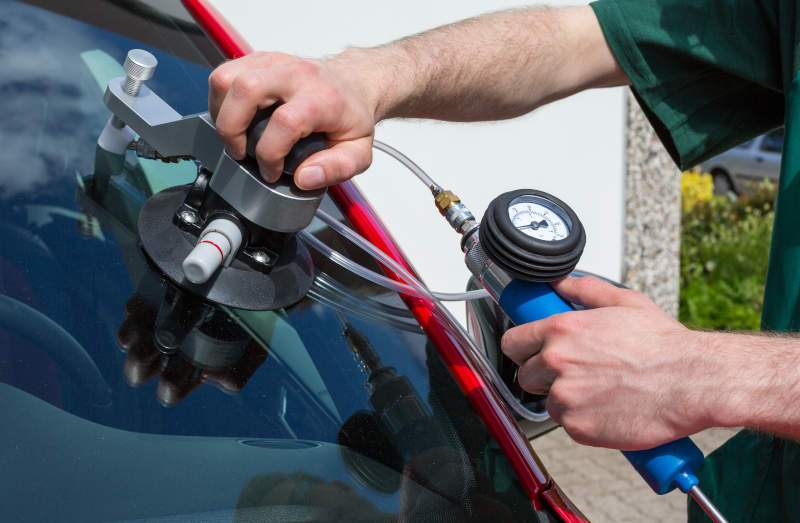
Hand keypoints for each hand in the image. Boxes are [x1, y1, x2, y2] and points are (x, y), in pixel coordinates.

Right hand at [208, 51, 378, 188]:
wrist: (354, 82)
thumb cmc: (351, 116)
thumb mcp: (358, 151)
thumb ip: (336, 169)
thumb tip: (304, 178)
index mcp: (322, 98)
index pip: (285, 122)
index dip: (271, 154)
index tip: (272, 171)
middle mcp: (296, 75)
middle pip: (247, 89)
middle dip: (232, 129)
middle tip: (241, 153)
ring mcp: (274, 63)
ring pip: (227, 78)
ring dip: (221, 113)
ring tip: (235, 136)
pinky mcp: (259, 60)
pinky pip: (224, 73)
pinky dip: (220, 100)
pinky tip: (234, 119)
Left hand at [501, 276, 716, 449]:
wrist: (692, 381)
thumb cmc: (663, 344)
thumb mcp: (624, 302)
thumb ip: (585, 290)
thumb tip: (561, 282)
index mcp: (561, 330)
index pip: (512, 342)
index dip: (521, 349)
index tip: (529, 354)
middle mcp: (556, 362)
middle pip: (525, 376)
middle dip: (543, 377)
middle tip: (574, 375)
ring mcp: (566, 397)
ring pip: (549, 403)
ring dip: (567, 400)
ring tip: (599, 392)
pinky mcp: (579, 427)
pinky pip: (569, 425)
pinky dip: (585, 421)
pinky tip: (608, 410)